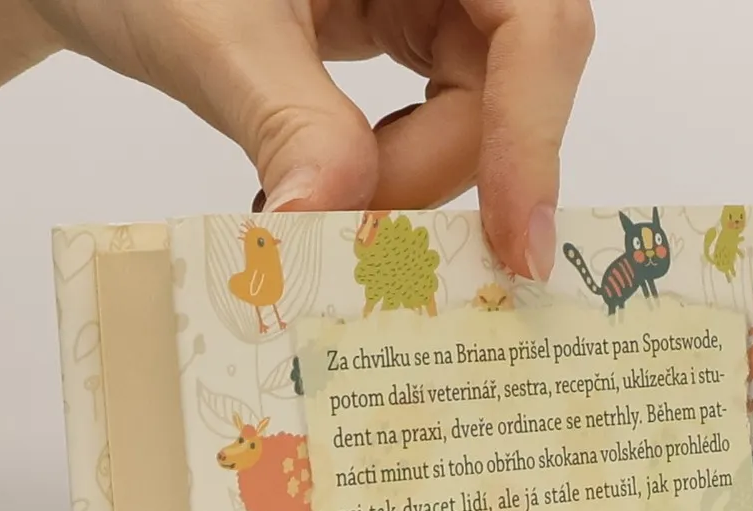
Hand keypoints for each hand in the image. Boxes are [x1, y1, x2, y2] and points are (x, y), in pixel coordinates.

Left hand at [23, 0, 593, 277]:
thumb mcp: (214, 33)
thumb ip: (288, 120)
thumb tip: (336, 222)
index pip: (537, 27)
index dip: (534, 133)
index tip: (512, 241)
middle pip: (509, 83)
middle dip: (437, 171)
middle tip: (360, 237)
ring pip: (474, 113)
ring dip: (404, 179)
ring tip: (317, 199)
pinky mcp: (402, 28)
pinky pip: (435, 116)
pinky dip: (388, 168)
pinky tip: (331, 179)